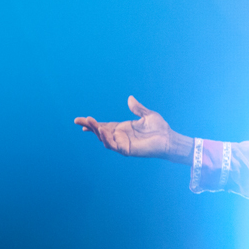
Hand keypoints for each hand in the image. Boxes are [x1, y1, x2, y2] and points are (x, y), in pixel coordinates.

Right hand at [74, 96, 191, 163]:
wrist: (169, 138)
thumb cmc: (159, 128)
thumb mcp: (147, 115)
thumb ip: (137, 108)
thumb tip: (130, 98)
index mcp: (123, 128)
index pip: (104, 126)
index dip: (93, 124)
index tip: (81, 120)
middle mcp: (121, 136)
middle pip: (101, 132)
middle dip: (91, 126)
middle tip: (79, 120)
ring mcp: (123, 144)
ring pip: (105, 139)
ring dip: (97, 131)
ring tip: (90, 123)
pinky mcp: (127, 150)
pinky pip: (114, 145)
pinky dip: (107, 139)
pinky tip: (102, 131)